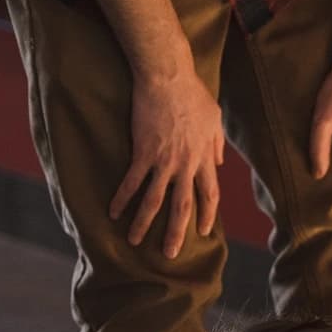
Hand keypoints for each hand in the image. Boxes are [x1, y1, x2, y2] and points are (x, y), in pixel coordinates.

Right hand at [111, 62, 223, 259]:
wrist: (167, 76)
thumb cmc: (192, 94)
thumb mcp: (214, 119)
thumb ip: (216, 144)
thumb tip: (218, 162)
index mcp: (204, 158)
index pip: (209, 194)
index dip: (206, 214)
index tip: (203, 230)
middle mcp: (186, 165)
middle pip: (183, 206)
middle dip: (176, 232)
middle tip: (170, 254)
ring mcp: (164, 160)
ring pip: (155, 200)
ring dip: (144, 223)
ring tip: (135, 241)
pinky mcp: (143, 152)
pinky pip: (131, 181)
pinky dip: (122, 198)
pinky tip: (113, 212)